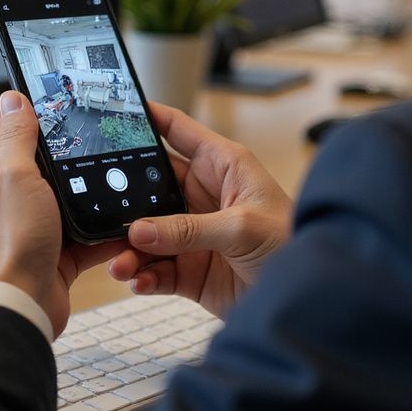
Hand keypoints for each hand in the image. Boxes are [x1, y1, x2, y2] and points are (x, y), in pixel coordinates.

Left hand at [0, 91, 119, 337]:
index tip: (52, 104)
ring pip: (62, 203)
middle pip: (36, 169)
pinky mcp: (50, 258)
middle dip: (64, 157)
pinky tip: (120, 223)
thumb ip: (17, 137)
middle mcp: (0, 205)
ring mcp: (26, 232)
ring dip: (84, 196)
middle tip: (90, 141)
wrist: (15, 309)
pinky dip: (100, 232)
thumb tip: (10, 99)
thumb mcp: (13, 175)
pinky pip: (80, 238)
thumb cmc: (4, 246)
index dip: (26, 117)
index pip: (1, 134)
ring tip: (109, 180)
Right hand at [108, 103, 292, 318]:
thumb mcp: (241, 227)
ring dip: (129, 246)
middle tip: (101, 208)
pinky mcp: (191, 269)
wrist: (310, 299)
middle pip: (150, 186)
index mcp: (222, 165)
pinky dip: (142, 274)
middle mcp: (203, 195)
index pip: (177, 130)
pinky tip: (137, 280)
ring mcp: (194, 233)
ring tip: (121, 263)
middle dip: (124, 198)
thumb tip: (141, 231)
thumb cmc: (295, 244)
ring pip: (147, 232)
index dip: (147, 118)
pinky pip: (155, 267)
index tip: (114, 111)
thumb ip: (188, 229)